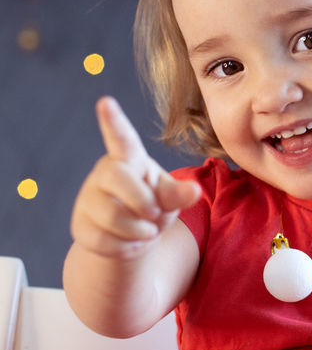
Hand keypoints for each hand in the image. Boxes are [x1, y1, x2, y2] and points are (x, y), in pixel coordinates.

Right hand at [69, 96, 201, 258]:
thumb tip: (194, 191)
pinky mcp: (79, 226)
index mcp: (129, 159)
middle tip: (155, 213)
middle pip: (119, 181)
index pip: (121, 138)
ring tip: (146, 229)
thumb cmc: (153, 203)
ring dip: (140, 230)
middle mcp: (103, 174)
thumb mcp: (170, 196)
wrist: (133, 235)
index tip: (106, 101)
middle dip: (144, 202)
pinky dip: (127, 248)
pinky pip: (104, 241)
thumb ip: (180, 193)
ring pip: (112, 217)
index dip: (113, 121)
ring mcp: (88, 200)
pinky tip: (132, 243)